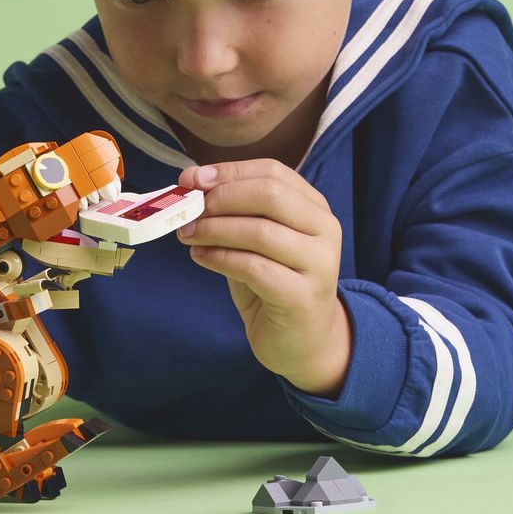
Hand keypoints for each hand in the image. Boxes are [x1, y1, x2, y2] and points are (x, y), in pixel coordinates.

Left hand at [176, 159, 352, 397]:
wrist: (302, 341)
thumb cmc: (274, 284)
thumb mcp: (255, 241)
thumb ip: (233, 212)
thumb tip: (191, 181)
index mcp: (314, 208)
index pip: (273, 172)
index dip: (229, 172)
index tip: (191, 179)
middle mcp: (324, 230)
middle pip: (270, 195)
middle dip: (221, 198)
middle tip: (189, 210)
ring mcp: (319, 264)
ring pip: (260, 231)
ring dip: (214, 229)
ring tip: (187, 235)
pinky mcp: (303, 296)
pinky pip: (254, 267)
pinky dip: (220, 258)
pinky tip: (201, 257)